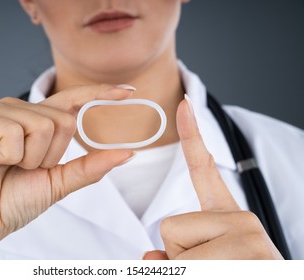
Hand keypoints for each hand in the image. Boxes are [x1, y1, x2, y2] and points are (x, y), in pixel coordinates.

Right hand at [0, 85, 133, 258]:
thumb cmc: (15, 200)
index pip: (74, 100)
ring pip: (41, 125)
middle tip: (25, 168)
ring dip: (30, 159)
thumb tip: (128, 152)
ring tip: (7, 166)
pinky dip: (9, 156)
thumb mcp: (60, 182)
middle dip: (51, 156)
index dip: (101, 93)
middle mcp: (19, 110)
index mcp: (38, 121)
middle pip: (63, 119)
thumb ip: (91, 165)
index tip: (129, 91)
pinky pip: (13, 131)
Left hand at [143, 96, 282, 259]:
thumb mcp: (203, 262)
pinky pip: (189, 265)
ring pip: (176, 249)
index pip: (203, 168)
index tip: (183, 104)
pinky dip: (196, 277)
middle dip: (179, 254)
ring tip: (222, 273)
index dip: (191, 135)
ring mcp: (247, 231)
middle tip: (213, 268)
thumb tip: (150, 258)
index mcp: (226, 214)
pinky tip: (229, 274)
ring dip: (188, 270)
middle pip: (170, 227)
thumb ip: (173, 253)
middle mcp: (240, 217)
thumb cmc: (236, 273)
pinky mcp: (250, 249)